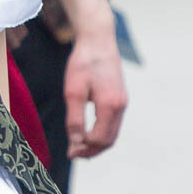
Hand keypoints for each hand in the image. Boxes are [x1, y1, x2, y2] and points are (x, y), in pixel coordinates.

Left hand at [62, 15, 126, 157]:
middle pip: (109, 140)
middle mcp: (121, 106)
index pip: (100, 139)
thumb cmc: (83, 62)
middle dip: (92, 150)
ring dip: (97, 143)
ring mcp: (123, 101)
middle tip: (73, 154)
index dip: (84, 148)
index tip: (70, 151)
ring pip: (113, 132)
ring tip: (79, 147)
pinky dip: (102, 132)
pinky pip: (113, 123)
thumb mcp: (73, 91)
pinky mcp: (120, 97)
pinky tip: (88, 132)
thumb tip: (76, 141)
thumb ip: (75, 118)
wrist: (98, 39)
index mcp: (110, 105)